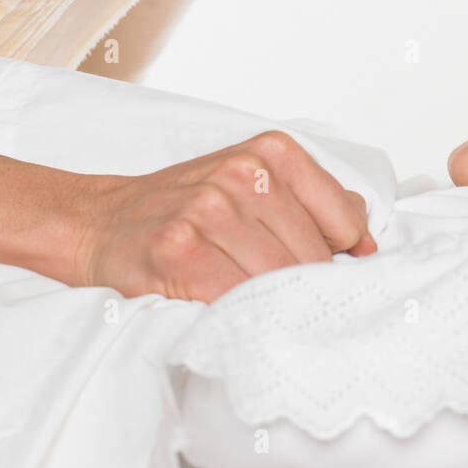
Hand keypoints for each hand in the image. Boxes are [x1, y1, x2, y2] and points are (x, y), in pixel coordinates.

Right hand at [70, 130, 376, 302]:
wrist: (100, 223)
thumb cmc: (184, 209)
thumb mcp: (251, 180)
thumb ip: (313, 200)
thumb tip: (368, 240)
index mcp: (270, 152)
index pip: (344, 222)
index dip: (338, 257)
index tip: (318, 272)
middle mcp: (242, 174)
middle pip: (313, 258)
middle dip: (301, 287)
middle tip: (276, 296)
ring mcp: (210, 210)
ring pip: (279, 281)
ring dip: (270, 304)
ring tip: (248, 303)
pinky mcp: (181, 250)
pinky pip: (238, 299)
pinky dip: (239, 315)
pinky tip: (222, 307)